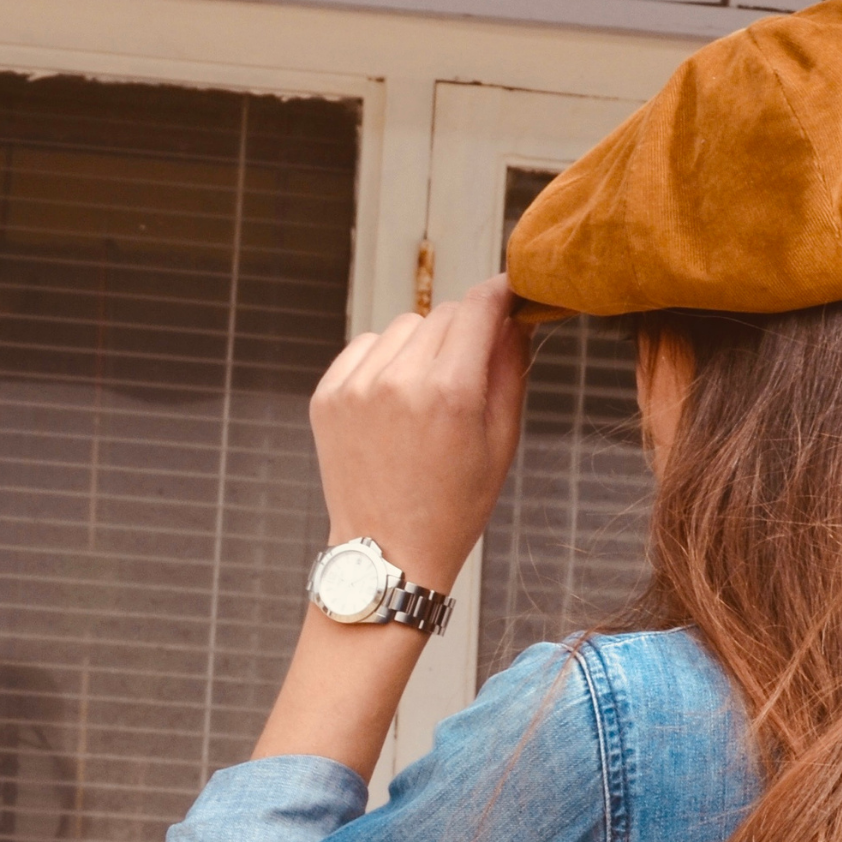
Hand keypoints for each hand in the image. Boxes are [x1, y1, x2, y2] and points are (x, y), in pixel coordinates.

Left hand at [310, 275, 529, 593]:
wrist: (389, 551)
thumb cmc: (454, 506)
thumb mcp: (501, 442)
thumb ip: (510, 372)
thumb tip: (515, 320)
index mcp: (451, 393)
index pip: (477, 308)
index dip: (498, 293)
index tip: (509, 290)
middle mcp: (400, 380)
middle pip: (442, 315)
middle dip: (463, 332)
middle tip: (470, 370)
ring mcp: (357, 386)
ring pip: (403, 327)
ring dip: (422, 346)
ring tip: (427, 396)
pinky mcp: (327, 395)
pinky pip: (364, 347)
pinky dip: (384, 361)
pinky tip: (395, 402)